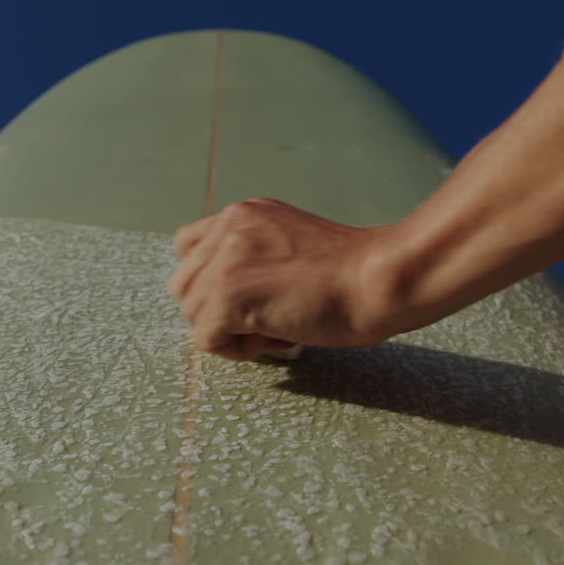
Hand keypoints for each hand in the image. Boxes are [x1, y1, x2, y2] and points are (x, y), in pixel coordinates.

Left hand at [168, 198, 393, 360]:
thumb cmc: (351, 276)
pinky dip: (236, 351)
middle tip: (268, 318)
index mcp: (245, 213)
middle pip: (184, 284)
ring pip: (191, 312)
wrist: (379, 280)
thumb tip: (227, 301)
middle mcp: (229, 226)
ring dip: (228, 332)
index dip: (215, 284)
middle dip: (217, 311)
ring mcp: (226, 259)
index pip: (190, 249)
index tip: (258, 297)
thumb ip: (254, 255)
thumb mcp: (291, 245)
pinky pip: (204, 338)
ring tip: (275, 327)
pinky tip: (277, 337)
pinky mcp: (229, 292)